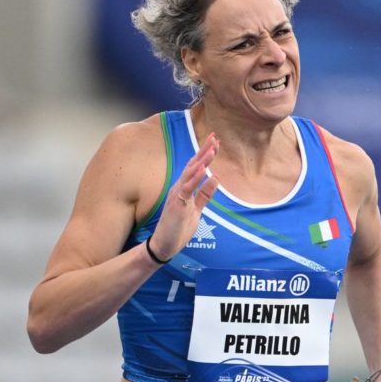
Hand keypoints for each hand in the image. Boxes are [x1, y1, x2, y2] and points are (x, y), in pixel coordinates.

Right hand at [147, 132, 218, 260]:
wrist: (164, 245)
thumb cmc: (178, 228)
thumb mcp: (197, 209)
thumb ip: (205, 194)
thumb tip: (216, 178)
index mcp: (184, 188)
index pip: (196, 167)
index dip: (206, 154)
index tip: (216, 143)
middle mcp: (179, 187)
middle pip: (193, 165)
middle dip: (204, 151)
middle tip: (215, 137)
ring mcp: (177, 195)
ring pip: (190, 173)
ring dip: (202, 160)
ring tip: (212, 148)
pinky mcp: (177, 204)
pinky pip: (187, 188)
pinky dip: (195, 177)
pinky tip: (203, 168)